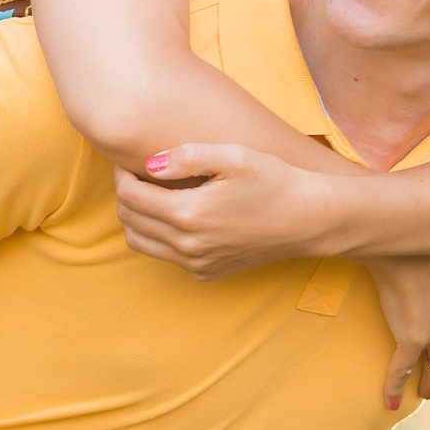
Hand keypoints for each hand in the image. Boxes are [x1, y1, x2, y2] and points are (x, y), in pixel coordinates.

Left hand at [114, 142, 324, 277]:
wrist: (308, 219)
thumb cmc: (273, 181)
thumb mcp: (233, 156)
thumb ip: (186, 156)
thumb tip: (149, 164)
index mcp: (188, 214)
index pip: (129, 197)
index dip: (121, 175)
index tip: (127, 161)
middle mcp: (187, 246)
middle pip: (129, 221)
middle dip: (125, 195)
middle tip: (136, 174)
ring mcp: (196, 264)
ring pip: (140, 243)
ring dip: (136, 218)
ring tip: (151, 195)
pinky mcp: (205, 273)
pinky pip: (165, 256)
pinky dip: (159, 236)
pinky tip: (178, 215)